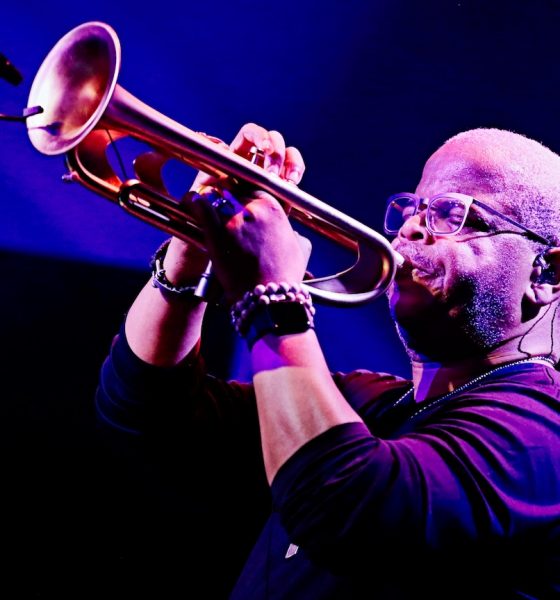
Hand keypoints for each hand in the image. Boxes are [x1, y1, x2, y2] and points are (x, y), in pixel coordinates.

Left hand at [188, 123, 308, 302]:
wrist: (270, 301)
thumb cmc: (284, 277)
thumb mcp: (298, 248)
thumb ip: (291, 232)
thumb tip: (291, 232)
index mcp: (276, 207)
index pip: (255, 181)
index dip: (242, 185)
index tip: (235, 189)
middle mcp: (257, 207)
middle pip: (234, 183)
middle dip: (225, 187)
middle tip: (217, 193)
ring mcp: (237, 218)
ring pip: (215, 190)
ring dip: (207, 194)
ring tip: (200, 199)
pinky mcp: (219, 232)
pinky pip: (200, 204)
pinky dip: (192, 201)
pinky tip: (188, 202)